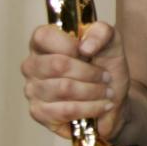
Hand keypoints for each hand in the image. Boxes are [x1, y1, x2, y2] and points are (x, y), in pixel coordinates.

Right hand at [21, 21, 129, 142]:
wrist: (113, 93)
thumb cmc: (105, 62)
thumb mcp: (111, 39)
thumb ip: (101, 33)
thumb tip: (84, 47)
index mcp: (44, 41)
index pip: (44, 37)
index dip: (71, 46)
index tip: (90, 53)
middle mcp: (32, 64)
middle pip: (57, 65)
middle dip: (89, 72)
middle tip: (106, 77)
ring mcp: (32, 89)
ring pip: (63, 89)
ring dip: (93, 91)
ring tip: (106, 92)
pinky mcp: (39, 112)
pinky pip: (65, 111)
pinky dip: (90, 108)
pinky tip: (102, 106)